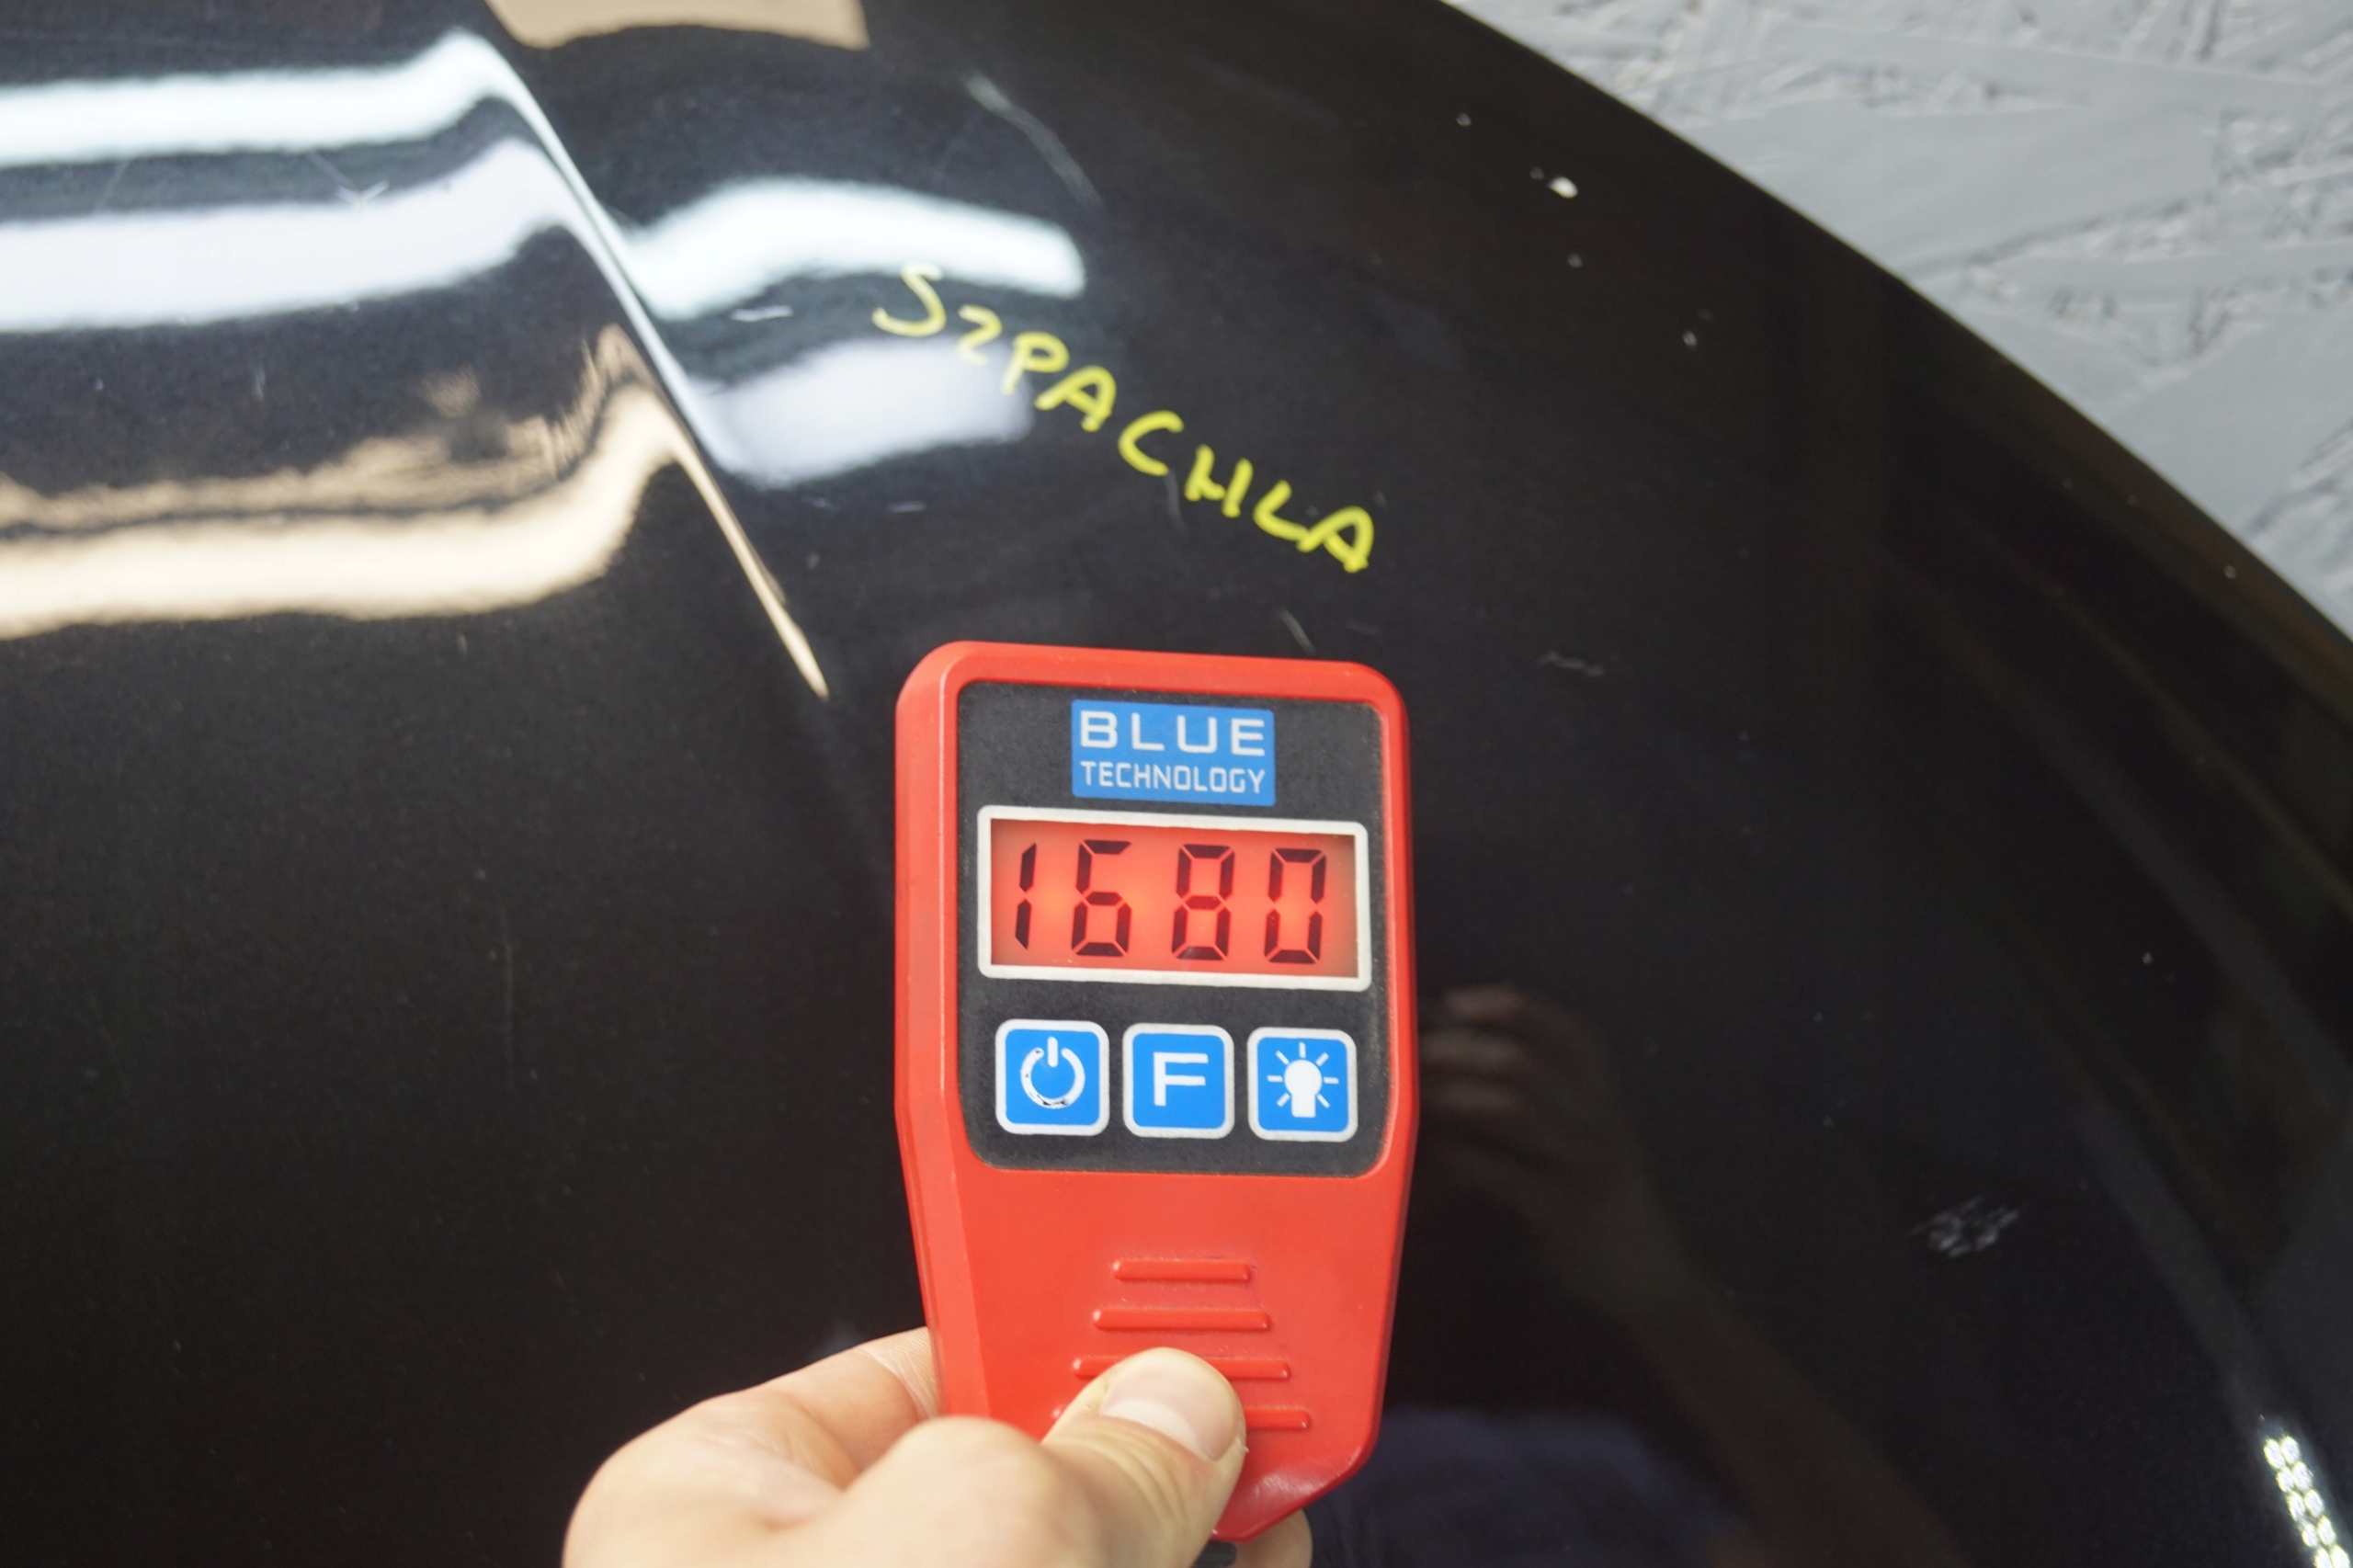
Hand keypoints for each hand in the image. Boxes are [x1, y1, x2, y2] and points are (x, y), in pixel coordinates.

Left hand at [564, 1328, 1309, 1567]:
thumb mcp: (960, 1546)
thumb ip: (1080, 1455)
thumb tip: (1177, 1409)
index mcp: (730, 1496)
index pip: (936, 1342)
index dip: (1083, 1313)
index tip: (1204, 1315)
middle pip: (1032, 1470)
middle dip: (1161, 1449)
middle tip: (1270, 1442)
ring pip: (1081, 1562)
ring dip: (1192, 1542)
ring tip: (1270, 1527)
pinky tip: (1242, 1564)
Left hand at [1422, 985, 1704, 1321]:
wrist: (1648, 1277)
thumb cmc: (1598, 1199)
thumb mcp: (1581, 1140)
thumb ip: (1538, 1102)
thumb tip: (1460, 1061)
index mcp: (1604, 1093)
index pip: (1565, 1030)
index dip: (1508, 1007)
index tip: (1453, 1001)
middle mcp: (1599, 1118)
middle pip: (1522, 1061)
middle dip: (1458, 1049)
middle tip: (1408, 1052)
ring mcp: (1584, 1163)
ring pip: (1511, 1109)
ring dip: (1451, 1096)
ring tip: (1408, 1096)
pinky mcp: (1565, 1210)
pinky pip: (1504, 1173)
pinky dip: (1460, 1158)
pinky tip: (1429, 1154)